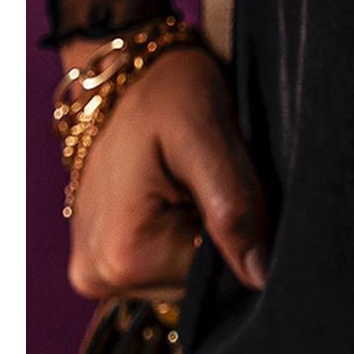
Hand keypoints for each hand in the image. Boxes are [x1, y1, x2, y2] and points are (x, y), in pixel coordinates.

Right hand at [59, 36, 269, 302]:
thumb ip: (235, 208)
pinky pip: (157, 260)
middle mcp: (98, 276)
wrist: (124, 70)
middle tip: (211, 174)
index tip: (231, 182)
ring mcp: (93, 270)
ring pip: (178, 273)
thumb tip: (260, 277)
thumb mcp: (208, 135)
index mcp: (123, 256)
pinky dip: (177, 228)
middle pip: (192, 282)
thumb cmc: (168, 90)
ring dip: (197, 230)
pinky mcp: (98, 257)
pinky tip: (174, 189)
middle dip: (215, 232)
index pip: (212, 278)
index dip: (238, 233)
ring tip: (191, 178)